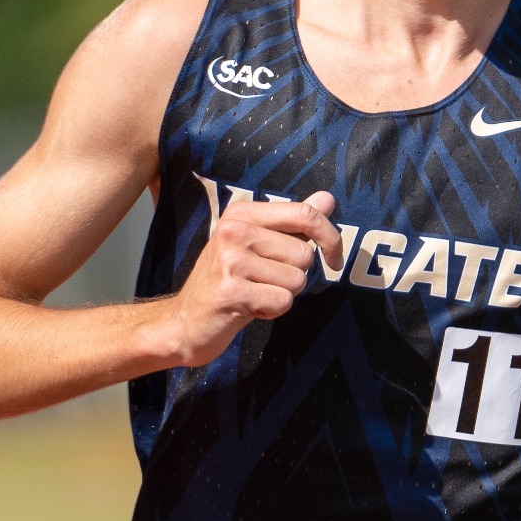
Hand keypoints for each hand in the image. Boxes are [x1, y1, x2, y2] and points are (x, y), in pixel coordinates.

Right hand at [165, 191, 343, 366]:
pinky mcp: (231, 290)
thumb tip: (327, 199)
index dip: (331, 238)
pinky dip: (272, 311)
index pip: (305, 213)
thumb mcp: (260, 246)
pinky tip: (249, 308)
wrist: (186, 321)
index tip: (334, 259)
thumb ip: (294, 223)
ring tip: (254, 294)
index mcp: (243, 213)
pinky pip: (283, 301)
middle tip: (263, 282)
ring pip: (297, 280)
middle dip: (294, 275)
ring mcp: (230, 259)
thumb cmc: (229, 281)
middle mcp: (234, 230)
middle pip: (304, 254)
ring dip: (282, 294)